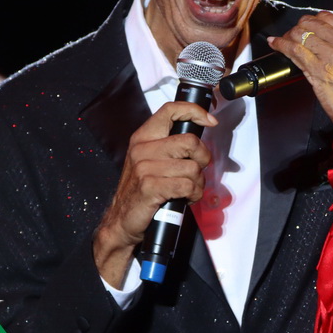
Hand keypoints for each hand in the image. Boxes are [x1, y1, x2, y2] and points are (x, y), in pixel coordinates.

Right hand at [93, 101, 214, 286]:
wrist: (121, 221)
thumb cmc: (142, 190)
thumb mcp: (150, 160)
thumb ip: (170, 145)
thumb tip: (203, 131)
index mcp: (143, 137)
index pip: (170, 110)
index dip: (195, 111)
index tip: (211, 121)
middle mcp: (142, 149)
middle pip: (190, 141)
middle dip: (203, 158)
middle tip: (198, 170)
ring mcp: (144, 168)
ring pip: (192, 168)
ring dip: (198, 183)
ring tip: (189, 189)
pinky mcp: (150, 187)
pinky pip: (187, 185)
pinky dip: (193, 194)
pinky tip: (186, 198)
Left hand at [267, 12, 332, 149]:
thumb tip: (324, 40)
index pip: (326, 16)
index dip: (311, 20)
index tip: (306, 26)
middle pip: (310, 23)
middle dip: (297, 28)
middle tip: (292, 35)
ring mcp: (331, 55)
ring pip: (300, 35)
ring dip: (287, 37)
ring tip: (282, 41)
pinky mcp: (318, 70)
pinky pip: (294, 50)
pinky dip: (281, 45)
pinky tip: (275, 44)